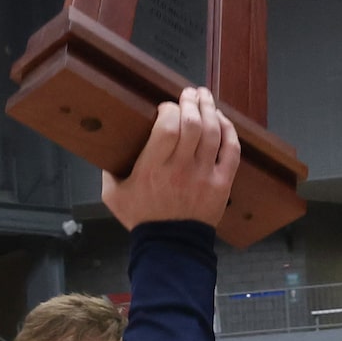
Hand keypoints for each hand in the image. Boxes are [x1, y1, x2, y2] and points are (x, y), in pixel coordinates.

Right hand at [101, 87, 241, 228]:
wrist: (170, 248)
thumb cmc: (142, 219)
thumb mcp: (114, 194)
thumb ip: (109, 169)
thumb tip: (110, 147)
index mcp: (153, 168)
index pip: (168, 126)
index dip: (169, 109)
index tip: (166, 107)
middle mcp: (181, 169)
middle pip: (193, 124)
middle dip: (192, 102)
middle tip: (189, 93)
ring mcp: (205, 176)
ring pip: (213, 133)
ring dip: (210, 109)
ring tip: (205, 97)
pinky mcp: (222, 184)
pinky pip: (232, 151)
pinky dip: (229, 132)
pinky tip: (222, 120)